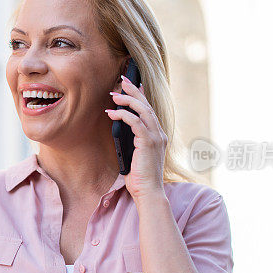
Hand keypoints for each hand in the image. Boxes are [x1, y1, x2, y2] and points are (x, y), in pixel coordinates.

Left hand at [106, 74, 166, 200]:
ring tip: (114, 95)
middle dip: (134, 91)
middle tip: (122, 80)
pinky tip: (112, 113)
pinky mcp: (148, 142)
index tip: (135, 85)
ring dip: (127, 100)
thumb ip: (132, 142)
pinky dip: (123, 115)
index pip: (150, 111)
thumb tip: (120, 131)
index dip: (142, 96)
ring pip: (143, 110)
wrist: (148, 192)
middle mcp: (159, 134)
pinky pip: (135, 122)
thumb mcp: (135, 156)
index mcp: (158, 136)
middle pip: (147, 106)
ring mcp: (156, 137)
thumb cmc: (140, 178)